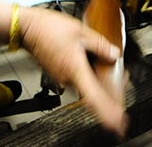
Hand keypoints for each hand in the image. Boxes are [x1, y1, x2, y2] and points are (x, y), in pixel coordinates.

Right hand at [19, 7, 128, 137]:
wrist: (28, 28)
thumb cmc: (49, 29)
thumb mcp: (81, 32)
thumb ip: (100, 45)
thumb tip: (114, 55)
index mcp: (74, 69)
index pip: (93, 98)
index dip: (106, 112)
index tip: (117, 122)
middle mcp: (67, 78)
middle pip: (92, 92)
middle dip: (108, 90)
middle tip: (122, 81)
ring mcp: (61, 77)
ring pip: (84, 84)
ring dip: (97, 80)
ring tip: (109, 68)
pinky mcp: (58, 73)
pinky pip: (76, 78)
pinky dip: (87, 74)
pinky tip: (92, 63)